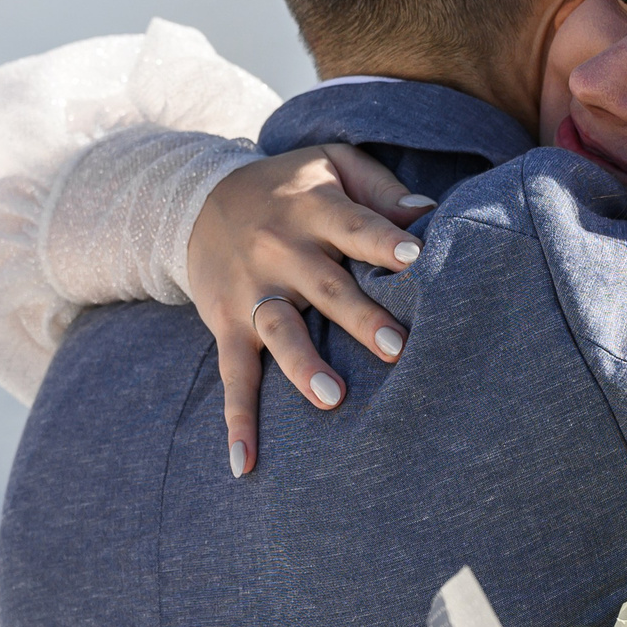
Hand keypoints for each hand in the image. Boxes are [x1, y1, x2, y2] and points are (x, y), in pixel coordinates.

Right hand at [188, 143, 437, 475]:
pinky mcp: (226, 324)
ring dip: (302, 366)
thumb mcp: (333, 164)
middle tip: (397, 347)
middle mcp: (281, 250)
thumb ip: (383, 189)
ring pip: (278, 331)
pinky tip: (246, 463)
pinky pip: (233, 375)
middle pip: (325, 286)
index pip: (355, 225)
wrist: (193, 199)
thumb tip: (432, 213)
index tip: (417, 257)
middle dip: (359, 317)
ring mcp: (252, 291)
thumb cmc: (288, 185)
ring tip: (330, 398)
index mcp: (314, 209)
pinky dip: (238, 421)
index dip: (384, 241)